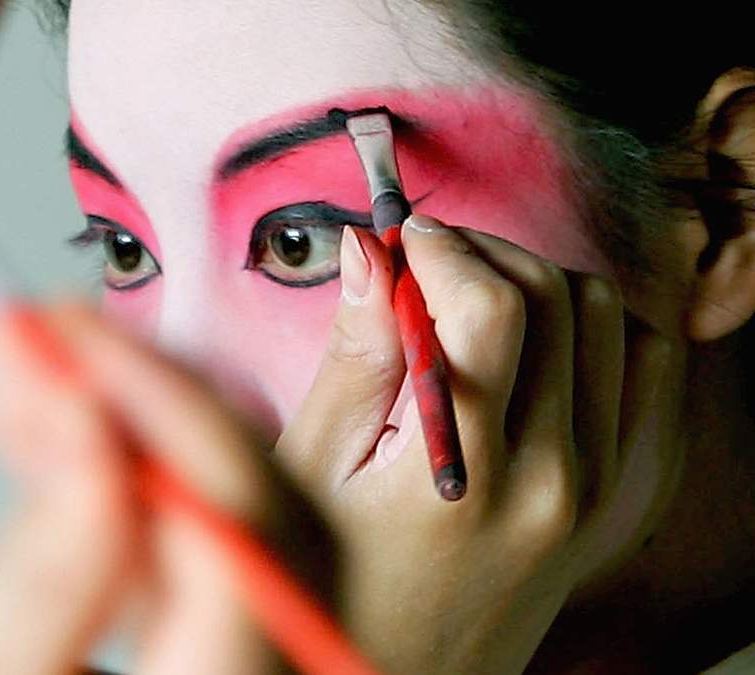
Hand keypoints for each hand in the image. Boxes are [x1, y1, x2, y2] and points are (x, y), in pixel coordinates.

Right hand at [0, 302, 341, 674]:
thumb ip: (37, 583)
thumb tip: (91, 431)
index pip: (239, 545)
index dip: (156, 419)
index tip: (59, 340)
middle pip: (259, 524)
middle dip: (146, 407)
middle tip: (41, 337)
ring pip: (233, 528)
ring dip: (131, 436)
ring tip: (24, 379)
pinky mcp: (208, 658)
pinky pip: (198, 562)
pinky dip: (128, 494)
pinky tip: (55, 447)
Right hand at [277, 216, 668, 674]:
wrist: (401, 672)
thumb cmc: (336, 580)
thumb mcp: (317, 469)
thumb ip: (356, 355)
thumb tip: (368, 249)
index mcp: (466, 475)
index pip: (493, 308)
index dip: (443, 247)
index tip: (398, 238)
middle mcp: (553, 479)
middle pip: (554, 298)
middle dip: (482, 253)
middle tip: (421, 266)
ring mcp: (596, 489)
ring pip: (604, 318)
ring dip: (534, 284)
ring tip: (467, 305)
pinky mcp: (615, 494)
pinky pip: (645, 369)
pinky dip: (595, 331)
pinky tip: (532, 343)